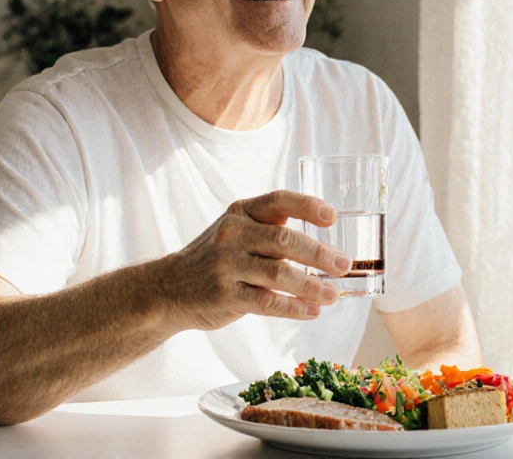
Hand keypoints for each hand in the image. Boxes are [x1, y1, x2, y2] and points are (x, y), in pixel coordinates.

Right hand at [162, 190, 350, 331]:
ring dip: (312, 286)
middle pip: (284, 241)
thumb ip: (271, 230)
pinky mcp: (225, 295)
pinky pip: (267, 302)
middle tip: (344, 265)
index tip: (332, 218)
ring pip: (279, 274)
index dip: (308, 206)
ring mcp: (226, 265)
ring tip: (333, 295)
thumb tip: (326, 244)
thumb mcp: (236, 231)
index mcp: (241, 212)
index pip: (279, 200)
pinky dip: (294, 308)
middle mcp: (233, 234)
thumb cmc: (215, 258)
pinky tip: (312, 311)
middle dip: (319, 254)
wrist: (168, 289)